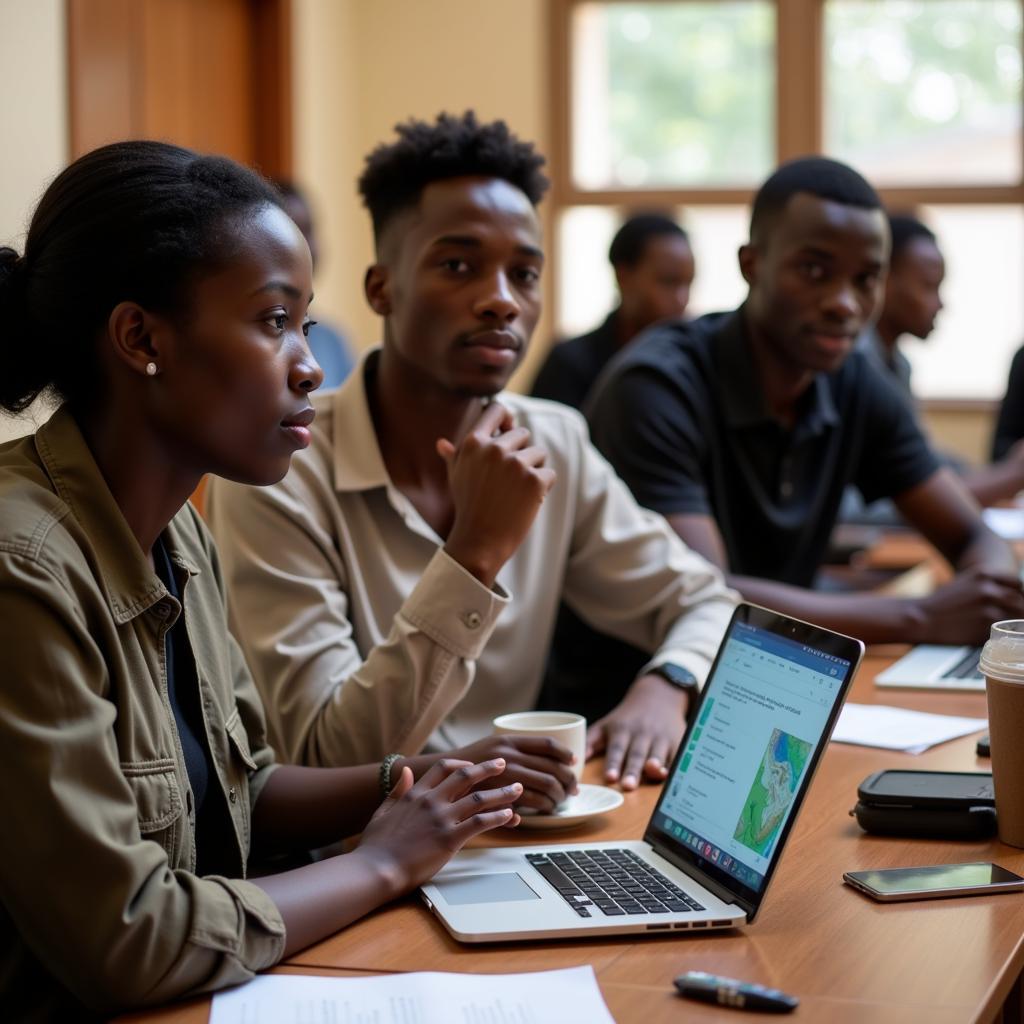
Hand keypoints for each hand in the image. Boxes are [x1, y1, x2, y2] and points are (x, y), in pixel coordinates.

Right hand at [355, 758, 521, 895]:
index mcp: (415, 794)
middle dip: (488, 769)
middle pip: (466, 776)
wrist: (375, 870)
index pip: (443, 768)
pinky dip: (497, 817)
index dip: (461, 763)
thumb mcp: (382, 811)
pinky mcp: (449, 839)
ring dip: (502, 793)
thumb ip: (397, 790)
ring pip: (479, 798)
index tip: (473, 764)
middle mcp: (431, 801)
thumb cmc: (375, 846)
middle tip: (503, 765)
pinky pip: (480, 823)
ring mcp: (441, 819)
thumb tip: (407, 771)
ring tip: (517, 790)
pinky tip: (509, 815)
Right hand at [439, 402, 556, 586]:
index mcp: (473, 442)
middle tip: (508, 480)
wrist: (480, 541)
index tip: (508, 431)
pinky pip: (549, 474)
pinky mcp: (534, 480)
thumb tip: (441, 443)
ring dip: (534, 470)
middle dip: (521, 453)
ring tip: (515, 492)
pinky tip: (526, 502)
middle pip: (522, 433)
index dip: (506, 419)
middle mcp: (494, 449)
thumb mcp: (456, 478)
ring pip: (539, 453)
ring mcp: (516, 464)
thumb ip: (454, 456)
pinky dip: (543, 488)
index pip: (497, 408)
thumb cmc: (468, 507)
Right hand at [451, 734, 577, 812]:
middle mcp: (508, 755)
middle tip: (572, 790)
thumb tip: (542, 757)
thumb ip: (513, 751)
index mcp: (507, 740)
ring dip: (557, 797)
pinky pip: (529, 803)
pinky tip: (542, 811)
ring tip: (558, 802)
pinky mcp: (498, 794)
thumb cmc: (465, 764)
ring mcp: (503, 775)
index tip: (574, 762)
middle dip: (568, 781)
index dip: (566, 754)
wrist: (433, 778)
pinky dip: (541, 808)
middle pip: (552, 767)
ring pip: (545, 786)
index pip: (547, 743)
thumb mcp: (488, 749)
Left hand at [586, 674, 687, 789]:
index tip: (609, 778)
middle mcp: (641, 734)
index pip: (616, 749)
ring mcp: (660, 737)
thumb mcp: (606, 725)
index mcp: (622, 731)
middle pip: (636, 754)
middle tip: (628, 785)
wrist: (658, 696)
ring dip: (655, 765)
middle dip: (632, 770)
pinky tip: (672, 772)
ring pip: (657, 753)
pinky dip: (675, 763)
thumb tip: (572, 762)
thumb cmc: (627, 718)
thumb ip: (590, 742)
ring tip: (653, 772)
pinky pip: (676, 754)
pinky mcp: (677, 741)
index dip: (613, 763)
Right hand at [914, 566, 1023, 644]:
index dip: (1018, 595)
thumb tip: (1007, 597)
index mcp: (984, 574)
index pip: (1017, 584)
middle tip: (1012, 622)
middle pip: (1021, 602)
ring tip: (1007, 632)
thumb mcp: (965, 584)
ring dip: (1014, 626)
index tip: (1015, 603)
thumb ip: (987, 587)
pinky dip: (1004, 637)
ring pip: (1018, 618)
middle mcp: (989, 588)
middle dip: (1018, 612)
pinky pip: (1006, 632)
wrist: (920, 618)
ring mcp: (989, 608)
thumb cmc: (941, 604)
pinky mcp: (986, 627)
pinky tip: (996, 638)